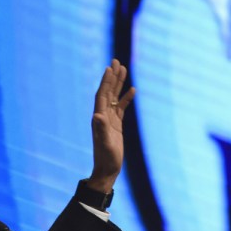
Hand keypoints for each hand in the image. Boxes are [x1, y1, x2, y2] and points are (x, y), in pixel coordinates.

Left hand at [87, 59, 135, 192]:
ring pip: (114, 97)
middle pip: (108, 91)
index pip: (102, 95)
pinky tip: (132, 90)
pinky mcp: (116, 125)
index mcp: (98, 118)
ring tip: (124, 68)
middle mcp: (102, 116)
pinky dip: (126, 98)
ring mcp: (110, 120)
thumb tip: (97, 115)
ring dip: (119, 83)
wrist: (107, 169)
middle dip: (112, 77)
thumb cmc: (106, 158)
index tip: (110, 67)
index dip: (106, 81)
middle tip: (116, 61)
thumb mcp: (105, 143)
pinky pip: (121, 108)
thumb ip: (101, 129)